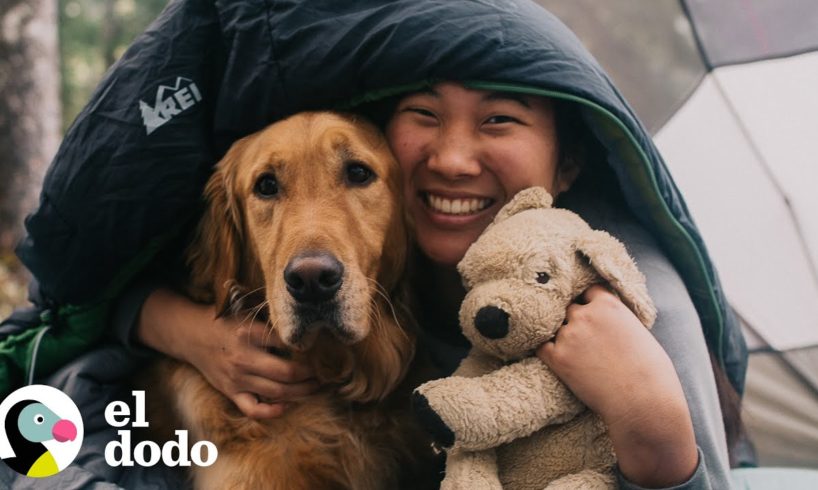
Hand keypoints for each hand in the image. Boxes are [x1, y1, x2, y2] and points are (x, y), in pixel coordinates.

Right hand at [138, 288, 317, 418]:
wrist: (191, 334)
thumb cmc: (227, 322)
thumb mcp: (249, 315)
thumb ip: (273, 324)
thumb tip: (308, 332)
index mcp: (250, 334)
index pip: (287, 344)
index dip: (308, 350)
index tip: (323, 351)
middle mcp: (243, 358)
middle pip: (286, 373)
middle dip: (311, 375)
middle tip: (326, 374)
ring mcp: (237, 378)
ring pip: (276, 392)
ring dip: (301, 392)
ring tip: (316, 387)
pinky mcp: (230, 391)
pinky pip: (253, 409)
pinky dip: (272, 411)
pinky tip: (287, 405)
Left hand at [536, 285, 696, 486]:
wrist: (642, 402)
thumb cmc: (652, 373)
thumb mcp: (640, 333)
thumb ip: (620, 320)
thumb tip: (613, 323)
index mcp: (608, 305)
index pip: (588, 291)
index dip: (589, 303)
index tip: (592, 314)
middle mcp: (585, 315)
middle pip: (570, 308)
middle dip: (576, 320)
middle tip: (584, 339)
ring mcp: (568, 335)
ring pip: (556, 328)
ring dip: (563, 338)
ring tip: (578, 356)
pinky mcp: (557, 358)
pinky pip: (541, 346)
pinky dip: (546, 351)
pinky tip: (555, 358)